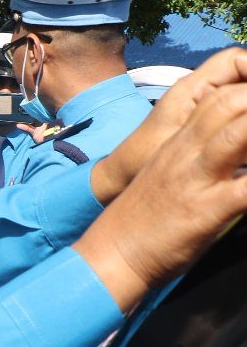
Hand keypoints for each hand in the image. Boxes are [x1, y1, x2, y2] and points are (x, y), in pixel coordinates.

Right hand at [74, 78, 246, 310]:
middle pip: (232, 101)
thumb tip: (237, 158)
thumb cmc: (143, 222)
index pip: (219, 96)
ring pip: (240, 131)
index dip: (246, 91)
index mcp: (178, 143)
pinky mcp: (207, 210)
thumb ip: (202, 160)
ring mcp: (196, 178)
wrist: (113, 255)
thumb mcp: (170, 177)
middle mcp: (187, 152)